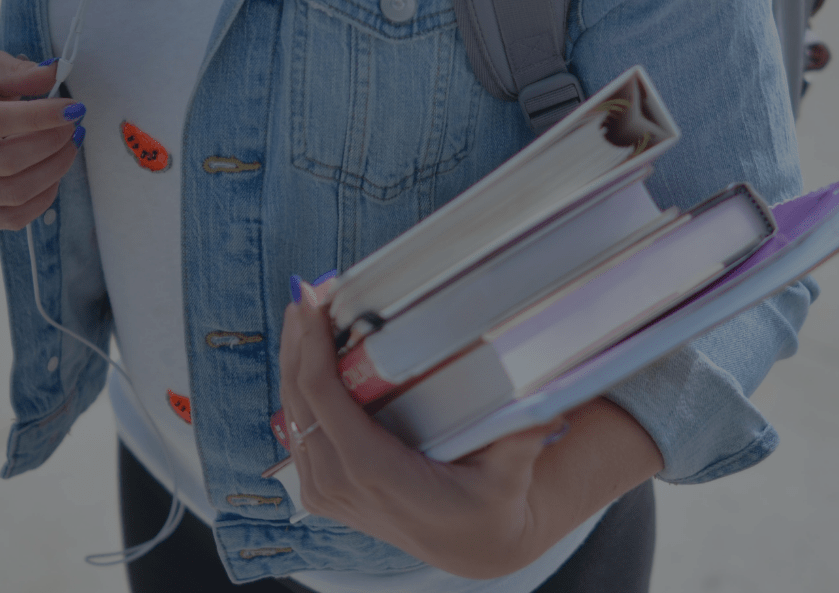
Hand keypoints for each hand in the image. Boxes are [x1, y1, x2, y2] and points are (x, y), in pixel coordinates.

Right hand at [0, 51, 83, 229]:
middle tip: (74, 127)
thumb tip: (53, 73)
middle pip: (3, 163)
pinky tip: (53, 174)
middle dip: (51, 144)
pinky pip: (10, 218)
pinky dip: (42, 198)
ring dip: (53, 171)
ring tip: (68, 147)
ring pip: (11, 194)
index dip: (38, 118)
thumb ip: (18, 72)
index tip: (73, 109)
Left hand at [278, 281, 567, 578]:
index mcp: (374, 472)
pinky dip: (299, 389)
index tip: (312, 301)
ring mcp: (326, 491)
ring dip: (294, 360)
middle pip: (298, 398)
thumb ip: (521, 440)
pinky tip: (307, 355)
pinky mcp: (323, 491)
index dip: (311, 346)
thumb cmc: (489, 508)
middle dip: (298, 340)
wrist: (472, 548)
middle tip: (307, 291)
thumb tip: (546, 404)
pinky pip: (299, 431)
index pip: (323, 399)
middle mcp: (339, 484)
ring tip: (306, 312)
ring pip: (291, 413)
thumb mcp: (508, 477)